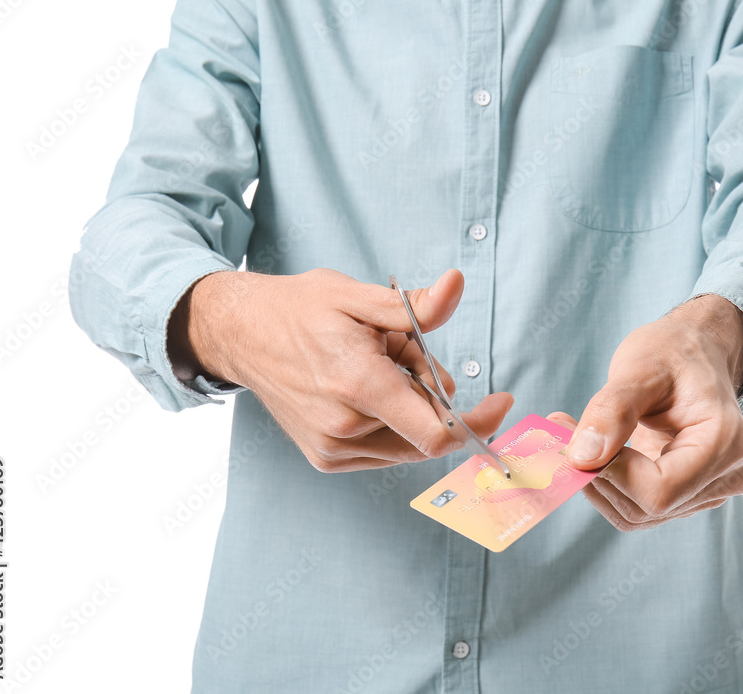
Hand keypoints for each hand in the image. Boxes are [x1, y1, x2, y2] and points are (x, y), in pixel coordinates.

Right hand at [168, 267, 512, 472]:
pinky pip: (385, 449)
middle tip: (404, 351)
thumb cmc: (300, 310)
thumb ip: (415, 306)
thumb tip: (457, 285)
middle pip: (428, 432)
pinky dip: (392, 421)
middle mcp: (345, 428)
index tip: (501, 401)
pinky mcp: (326, 459)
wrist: (241, 334)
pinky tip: (364, 387)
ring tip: (377, 365)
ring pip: (409, 442)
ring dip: (412, 408)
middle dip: (434, 394)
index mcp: (358, 384)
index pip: (437, 433)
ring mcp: (332, 449)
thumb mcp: (358, 295)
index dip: (478, 423)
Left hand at [554, 294, 742, 529]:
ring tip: (578, 436)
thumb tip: (582, 458)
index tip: (574, 441)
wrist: (696, 352)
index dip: (611, 473)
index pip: (659, 491)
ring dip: (597, 481)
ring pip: (636, 514)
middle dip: (597, 475)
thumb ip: (612, 411)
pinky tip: (597, 450)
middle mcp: (724, 477)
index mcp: (724, 444)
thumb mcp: (640, 367)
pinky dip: (608, 483)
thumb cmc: (674, 352)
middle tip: (562, 432)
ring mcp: (708, 492)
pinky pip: (638, 508)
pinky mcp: (687, 496)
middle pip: (646, 508)